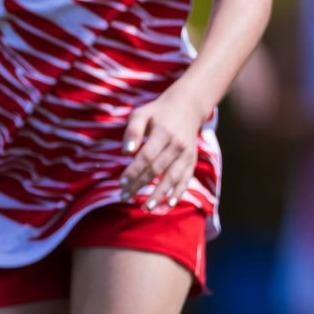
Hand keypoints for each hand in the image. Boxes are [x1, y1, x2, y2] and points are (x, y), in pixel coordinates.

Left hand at [121, 85, 208, 210]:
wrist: (187, 107)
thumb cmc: (158, 112)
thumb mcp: (141, 114)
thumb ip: (132, 131)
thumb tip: (125, 152)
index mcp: (163, 133)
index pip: (146, 157)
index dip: (133, 171)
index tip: (121, 183)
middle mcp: (177, 145)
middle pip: (157, 170)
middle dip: (140, 185)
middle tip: (125, 196)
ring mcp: (187, 154)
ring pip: (172, 178)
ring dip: (159, 195)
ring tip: (146, 207)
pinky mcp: (192, 160)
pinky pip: (186, 179)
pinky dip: (178, 192)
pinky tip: (168, 204)